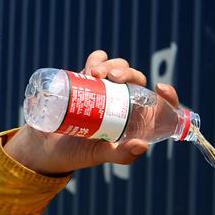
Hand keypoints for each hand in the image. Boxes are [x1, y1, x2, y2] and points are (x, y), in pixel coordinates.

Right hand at [4, 50, 181, 175]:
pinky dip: (98, 58)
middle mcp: (123, 103)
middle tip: (112, 77)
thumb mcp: (101, 156)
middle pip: (136, 80)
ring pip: (117, 68)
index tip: (161, 87)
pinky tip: (93, 64)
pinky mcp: (87, 80)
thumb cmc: (77, 154)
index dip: (168, 95)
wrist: (46, 146)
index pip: (159, 105)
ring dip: (111, 64)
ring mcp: (105, 90)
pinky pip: (98, 62)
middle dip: (128, 72)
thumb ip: (122, 156)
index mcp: (135, 121)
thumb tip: (143, 144)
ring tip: (94, 73)